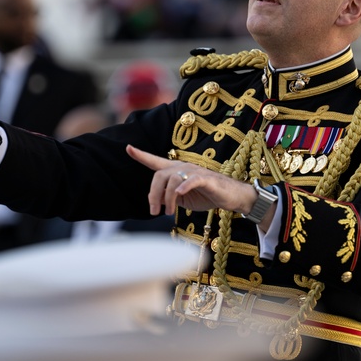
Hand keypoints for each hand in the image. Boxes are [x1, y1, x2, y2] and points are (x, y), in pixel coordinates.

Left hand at [125, 145, 269, 225]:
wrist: (231, 197)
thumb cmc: (207, 195)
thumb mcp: (183, 198)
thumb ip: (169, 196)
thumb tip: (155, 201)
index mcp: (177, 171)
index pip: (155, 161)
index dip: (141, 155)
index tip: (128, 148)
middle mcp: (184, 167)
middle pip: (159, 175)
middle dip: (153, 194)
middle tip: (153, 211)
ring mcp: (195, 172)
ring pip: (172, 180)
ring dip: (166, 199)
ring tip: (168, 212)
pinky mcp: (207, 179)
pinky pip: (192, 180)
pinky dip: (183, 188)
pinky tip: (179, 195)